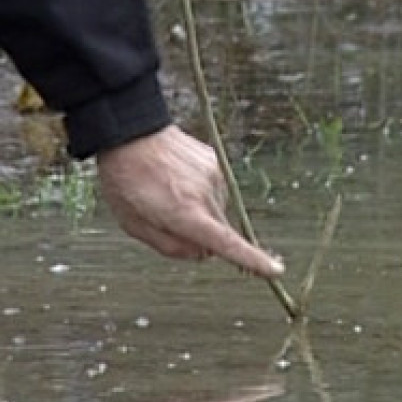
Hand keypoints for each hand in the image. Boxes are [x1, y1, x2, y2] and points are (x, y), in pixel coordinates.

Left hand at [97, 124, 283, 278]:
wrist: (129, 132)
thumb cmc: (126, 182)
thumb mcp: (134, 224)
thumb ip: (170, 247)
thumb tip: (204, 254)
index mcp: (185, 214)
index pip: (226, 243)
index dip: (252, 259)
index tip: (276, 269)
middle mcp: (206, 194)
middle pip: (220, 230)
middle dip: (203, 234)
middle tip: (170, 220)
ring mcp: (214, 174)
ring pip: (218, 208)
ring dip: (201, 209)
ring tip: (170, 191)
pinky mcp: (215, 160)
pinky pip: (215, 188)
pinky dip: (201, 191)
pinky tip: (178, 178)